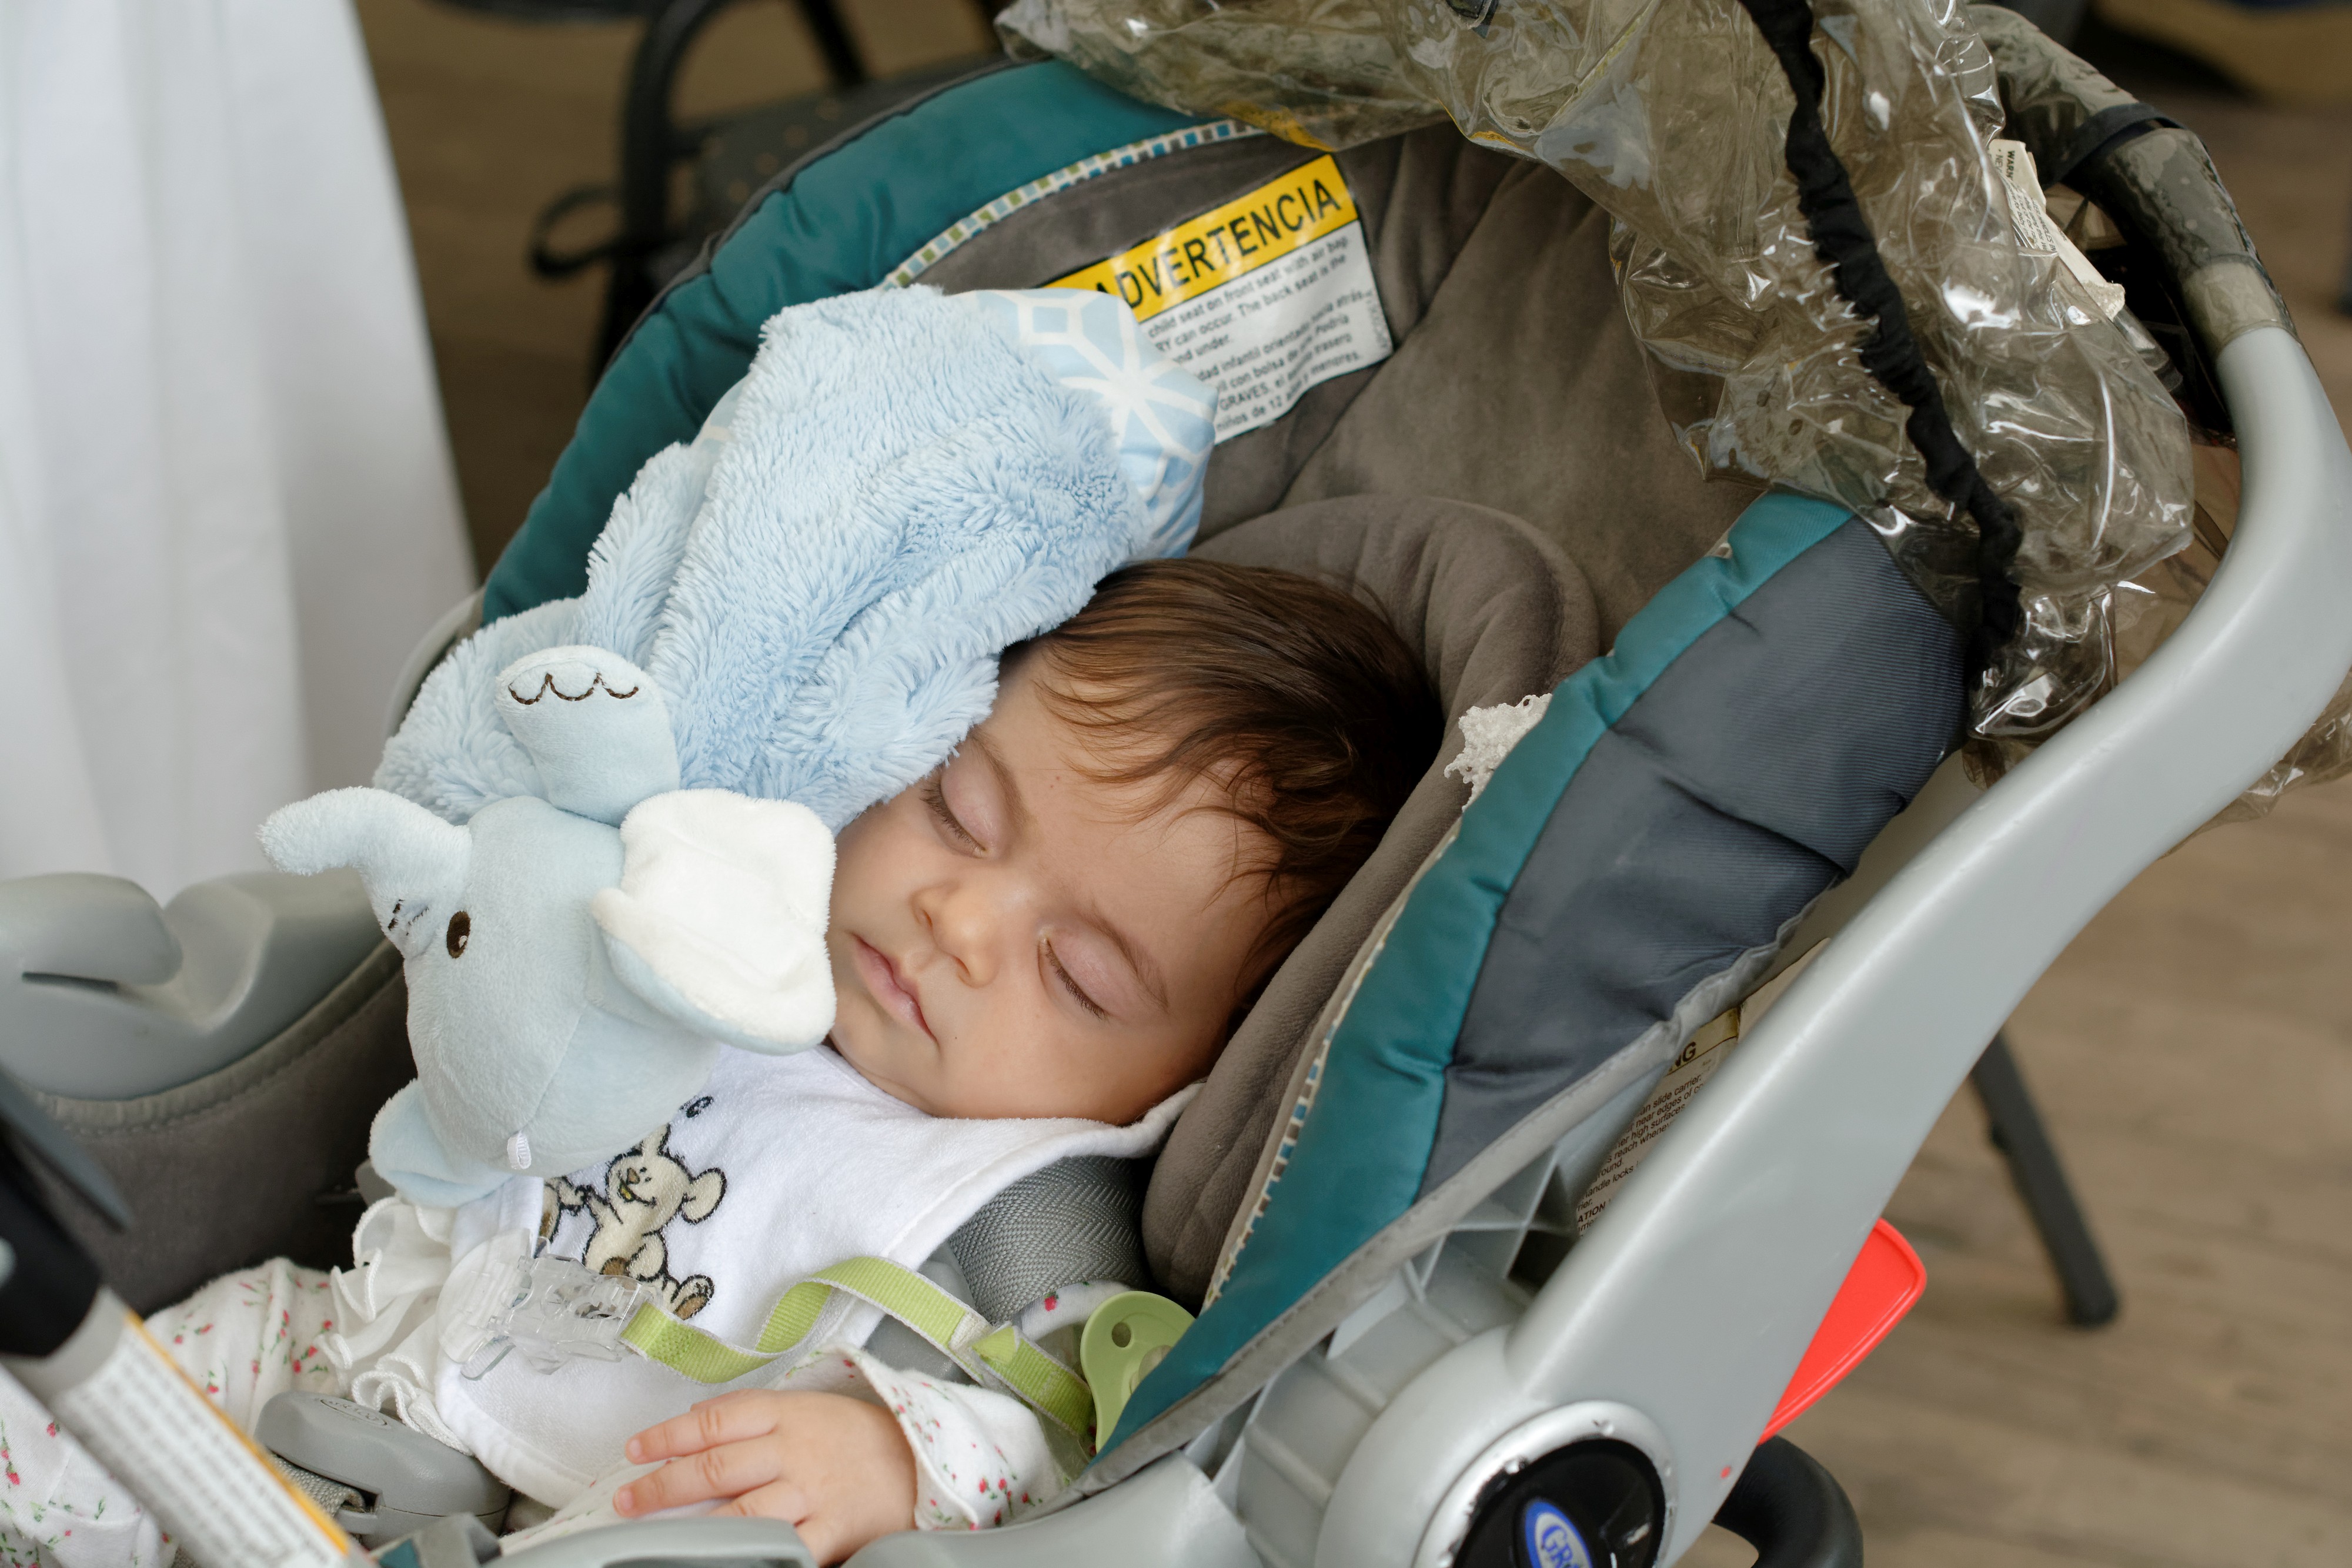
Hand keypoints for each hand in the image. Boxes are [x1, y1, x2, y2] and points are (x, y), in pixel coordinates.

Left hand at [617, 1389, 916, 1562]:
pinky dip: (757, 1557)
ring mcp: (813, 1493)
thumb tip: (695, 1420)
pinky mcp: (833, 1530)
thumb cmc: (857, 1436)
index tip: (635, 1450)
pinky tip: (726, 1561)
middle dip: (664, 1485)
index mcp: (788, 1415)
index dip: (668, 1436)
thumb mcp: (807, 1407)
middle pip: (718, 1467)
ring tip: (657, 1535)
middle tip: (629, 1500)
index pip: (715, 1421)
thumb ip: (752, 1414)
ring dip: (693, 1525)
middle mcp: (796, 1451)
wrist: (923, 1458)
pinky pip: (788, 1549)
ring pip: (743, 1512)